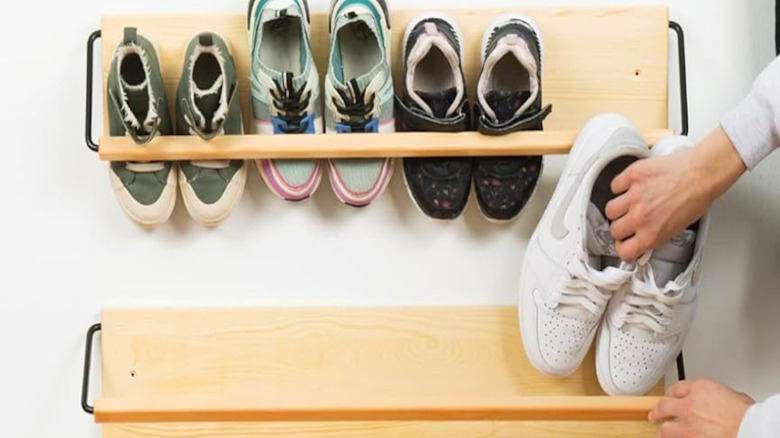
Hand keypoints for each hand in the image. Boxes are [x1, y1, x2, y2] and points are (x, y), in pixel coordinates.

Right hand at [606, 127, 745, 260]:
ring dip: (618, 208)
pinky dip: (621, 187)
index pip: (624, 251)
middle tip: (628, 221)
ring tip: (628, 203)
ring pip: (610, 209)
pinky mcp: (632, 177)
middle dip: (621, 227)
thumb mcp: (677, 228)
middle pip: (614, 230)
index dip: (624, 247)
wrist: (702, 174)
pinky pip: (615, 186)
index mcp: (651, 235)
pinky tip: (630, 187)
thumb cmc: (696, 198)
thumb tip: (643, 238)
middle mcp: (640, 217)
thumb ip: (655, 235)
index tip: (625, 243)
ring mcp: (634, 196)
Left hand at [650, 379, 754, 437]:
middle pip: (663, 406)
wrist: (751, 429)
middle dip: (658, 412)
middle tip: (655, 415)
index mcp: (699, 389)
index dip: (672, 394)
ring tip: (662, 433)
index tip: (671, 398)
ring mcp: (687, 426)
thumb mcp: (733, 395)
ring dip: (664, 431)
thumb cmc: (747, 415)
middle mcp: (688, 406)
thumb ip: (717, 396)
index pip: (677, 388)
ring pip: (665, 429)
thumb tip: (717, 401)